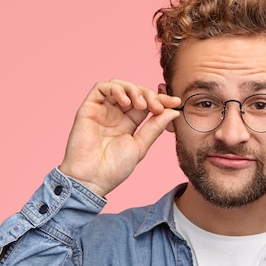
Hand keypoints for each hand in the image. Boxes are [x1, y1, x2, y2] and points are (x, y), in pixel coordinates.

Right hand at [59, 79, 180, 196]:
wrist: (91, 179)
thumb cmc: (114, 168)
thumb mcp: (141, 146)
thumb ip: (155, 127)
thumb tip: (174, 112)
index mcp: (128, 123)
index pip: (146, 104)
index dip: (161, 100)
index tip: (176, 103)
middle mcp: (115, 114)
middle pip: (135, 91)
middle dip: (149, 94)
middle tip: (157, 106)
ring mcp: (102, 110)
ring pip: (119, 86)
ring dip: (134, 89)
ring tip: (141, 105)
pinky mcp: (88, 108)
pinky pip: (101, 88)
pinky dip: (116, 89)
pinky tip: (126, 103)